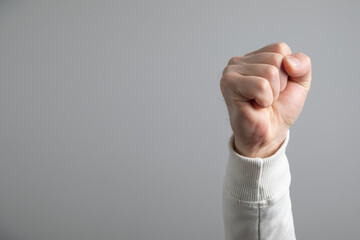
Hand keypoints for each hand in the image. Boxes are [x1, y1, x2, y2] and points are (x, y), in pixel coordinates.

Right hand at [220, 42, 311, 157]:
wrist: (269, 135)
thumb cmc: (278, 110)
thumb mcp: (299, 83)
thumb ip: (302, 64)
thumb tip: (287, 62)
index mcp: (254, 57)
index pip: (280, 49)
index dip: (287, 72)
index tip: (276, 88)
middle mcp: (238, 61)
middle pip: (276, 59)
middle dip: (280, 84)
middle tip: (267, 98)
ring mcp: (231, 72)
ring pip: (270, 72)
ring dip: (272, 93)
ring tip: (260, 102)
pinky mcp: (228, 84)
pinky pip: (261, 85)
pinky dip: (265, 99)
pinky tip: (255, 106)